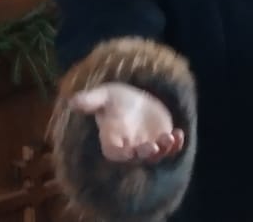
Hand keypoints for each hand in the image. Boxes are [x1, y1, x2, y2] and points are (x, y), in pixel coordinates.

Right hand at [70, 82, 185, 162]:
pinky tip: (179, 134)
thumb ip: (90, 100)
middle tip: (153, 146)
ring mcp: (147, 145)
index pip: (114, 152)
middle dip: (146, 153)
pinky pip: (170, 148)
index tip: (128, 151)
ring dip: (164, 149)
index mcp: (112, 140)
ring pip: (156, 155)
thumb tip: (72, 101)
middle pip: (137, 157)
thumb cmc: (114, 99)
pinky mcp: (161, 139)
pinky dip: (176, 145)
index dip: (121, 154)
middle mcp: (130, 147)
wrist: (133, 99)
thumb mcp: (103, 95)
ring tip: (170, 137)